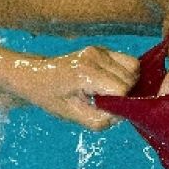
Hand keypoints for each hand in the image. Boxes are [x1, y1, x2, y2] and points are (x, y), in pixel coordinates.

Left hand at [11, 45, 138, 131]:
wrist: (34, 76)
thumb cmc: (50, 97)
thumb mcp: (72, 115)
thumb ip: (100, 119)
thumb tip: (123, 114)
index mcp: (85, 73)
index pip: (122, 90)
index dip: (118, 104)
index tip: (103, 108)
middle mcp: (95, 57)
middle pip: (131, 79)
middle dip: (124, 95)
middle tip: (103, 102)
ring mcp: (99, 50)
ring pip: (134, 68)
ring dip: (127, 83)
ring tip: (106, 92)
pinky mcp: (102, 49)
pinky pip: (128, 61)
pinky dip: (126, 73)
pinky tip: (109, 82)